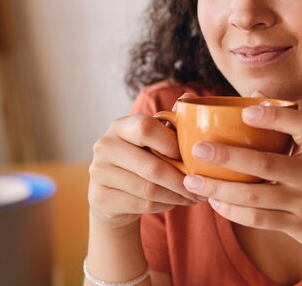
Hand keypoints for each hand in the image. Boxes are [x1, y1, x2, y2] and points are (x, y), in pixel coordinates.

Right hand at [88, 114, 202, 229]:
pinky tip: (175, 203)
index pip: (146, 128)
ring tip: (194, 197)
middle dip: (182, 180)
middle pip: (152, 167)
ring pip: (149, 189)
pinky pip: (142, 204)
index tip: (192, 156)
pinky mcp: (101, 197)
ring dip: (177, 195)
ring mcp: (99, 172)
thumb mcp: (154, 138)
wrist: (114, 192)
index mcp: (121, 126)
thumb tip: (189, 97)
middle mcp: (105, 146)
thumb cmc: (143, 158)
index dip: (172, 144)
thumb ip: (172, 120)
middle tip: (202, 186)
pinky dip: (164, 205)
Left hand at [182, 105, 301, 251]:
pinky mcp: (296, 224)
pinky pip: (258, 218)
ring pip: (255, 194)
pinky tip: (214, 201)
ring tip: (194, 180)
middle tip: (198, 148)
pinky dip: (233, 210)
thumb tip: (256, 94)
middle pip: (267, 162)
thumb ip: (289, 126)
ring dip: (220, 187)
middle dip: (228, 155)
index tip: (245, 112)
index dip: (274, 117)